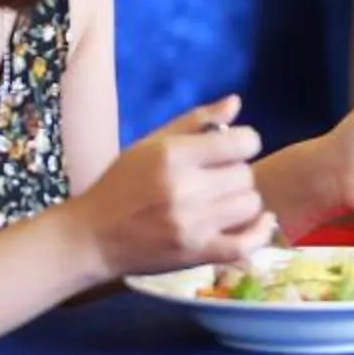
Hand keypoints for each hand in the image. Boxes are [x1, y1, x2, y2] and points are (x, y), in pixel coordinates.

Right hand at [78, 97, 272, 272]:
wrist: (93, 237)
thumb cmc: (122, 185)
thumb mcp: (150, 144)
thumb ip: (196, 121)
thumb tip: (237, 101)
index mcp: (173, 156)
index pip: (242, 143)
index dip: (244, 143)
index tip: (232, 150)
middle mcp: (185, 188)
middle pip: (246, 175)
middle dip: (235, 174)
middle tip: (216, 180)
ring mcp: (192, 224)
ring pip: (250, 204)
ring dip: (242, 201)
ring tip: (222, 202)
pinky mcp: (197, 253)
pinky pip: (247, 243)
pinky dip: (260, 232)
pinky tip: (260, 221)